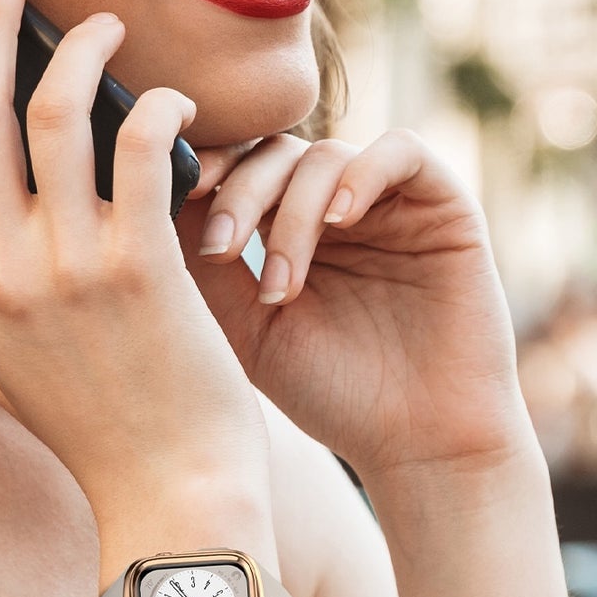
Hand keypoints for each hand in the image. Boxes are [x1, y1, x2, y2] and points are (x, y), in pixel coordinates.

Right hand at [0, 0, 270, 518]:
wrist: (167, 495)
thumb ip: (0, 297)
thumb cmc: (105, 433)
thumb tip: (4, 227)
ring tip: (106, 24)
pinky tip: (170, 99)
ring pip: (50, 114)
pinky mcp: (138, 269)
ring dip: (77, 50)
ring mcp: (64, 271)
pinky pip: (136, 148)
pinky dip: (152, 107)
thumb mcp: (18, 368)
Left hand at [172, 129, 536, 481]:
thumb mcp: (249, 331)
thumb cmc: (331, 398)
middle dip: (238, 193)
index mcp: (284, 232)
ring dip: (292, 214)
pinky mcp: (444, 205)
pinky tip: (340, 222)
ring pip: (324, 155)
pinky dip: (362, 175)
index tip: (165, 202)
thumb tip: (152, 196)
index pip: (236, 170)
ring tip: (282, 288)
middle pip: (273, 153)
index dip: (201, 172)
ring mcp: (389, 205)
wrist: (419, 446)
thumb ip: (207, 267)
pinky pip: (401, 150)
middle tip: (219, 248)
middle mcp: (335, 210)